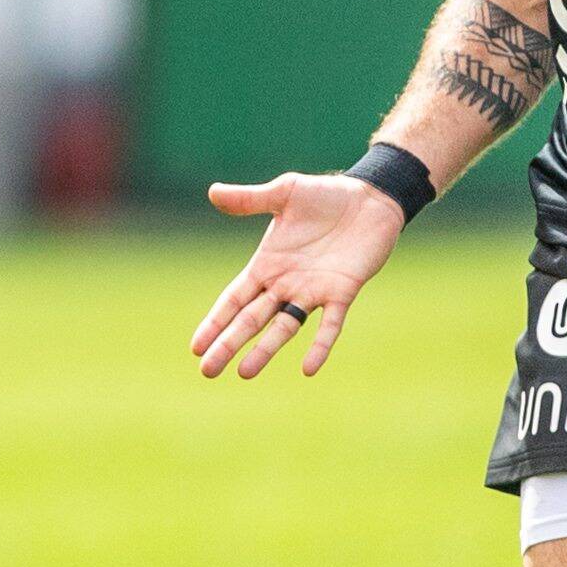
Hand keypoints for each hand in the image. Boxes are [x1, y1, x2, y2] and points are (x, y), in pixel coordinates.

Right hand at [191, 170, 404, 377]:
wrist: (371, 200)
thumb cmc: (325, 196)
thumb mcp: (284, 193)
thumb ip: (250, 200)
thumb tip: (212, 193)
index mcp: (266, 265)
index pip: (233, 300)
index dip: (215, 322)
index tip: (196, 347)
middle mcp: (285, 284)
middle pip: (250, 321)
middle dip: (228, 345)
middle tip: (207, 371)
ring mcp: (313, 291)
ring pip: (283, 327)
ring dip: (264, 350)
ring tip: (244, 373)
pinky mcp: (343, 292)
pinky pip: (330, 325)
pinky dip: (319, 346)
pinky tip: (309, 368)